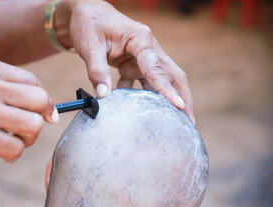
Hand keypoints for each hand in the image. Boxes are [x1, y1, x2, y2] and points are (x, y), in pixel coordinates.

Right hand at [0, 53, 57, 178]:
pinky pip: (17, 148)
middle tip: (27, 129)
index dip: (43, 102)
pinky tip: (0, 151)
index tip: (43, 115)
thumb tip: (51, 112)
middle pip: (40, 100)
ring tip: (14, 140)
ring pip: (34, 125)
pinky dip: (13, 154)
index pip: (33, 82)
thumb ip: (12, 91)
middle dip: (39, 119)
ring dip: (28, 138)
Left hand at [56, 0, 193, 121]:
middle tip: (189, 122)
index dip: (166, 88)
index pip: (156, 67)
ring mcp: (143, 57)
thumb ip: (96, 70)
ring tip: (173, 123)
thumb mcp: (90, 46)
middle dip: (182, 97)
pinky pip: (143, 83)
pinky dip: (143, 97)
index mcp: (141, 38)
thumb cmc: (89, 24)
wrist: (85, 14)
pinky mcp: (135, 64)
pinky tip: (140, 112)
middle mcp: (147, 47)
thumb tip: (103, 96)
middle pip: (172, 74)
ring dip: (167, 100)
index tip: (178, 106)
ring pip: (161, 80)